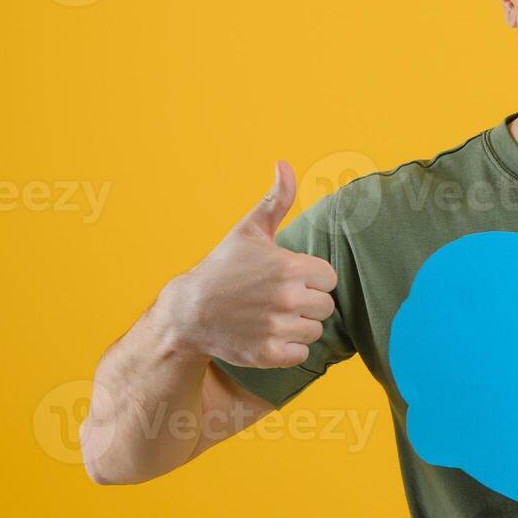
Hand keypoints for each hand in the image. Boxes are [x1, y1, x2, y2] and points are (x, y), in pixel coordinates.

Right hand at [164, 160, 337, 368]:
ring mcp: (278, 327)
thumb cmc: (223, 268)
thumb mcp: (249, 231)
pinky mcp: (269, 354)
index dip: (310, 278)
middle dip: (306, 303)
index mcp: (291, 267)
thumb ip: (275, 200)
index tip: (286, 278)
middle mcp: (288, 298)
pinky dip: (288, 349)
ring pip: (315, 330)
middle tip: (275, 299)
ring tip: (270, 316)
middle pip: (325, 306)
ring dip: (298, 326)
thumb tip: (284, 163)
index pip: (329, 278)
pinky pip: (302, 354)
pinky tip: (267, 335)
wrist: (188, 313)